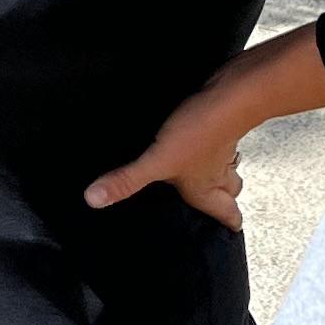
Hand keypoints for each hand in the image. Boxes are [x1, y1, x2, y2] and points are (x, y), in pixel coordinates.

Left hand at [86, 80, 256, 231]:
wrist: (231, 93)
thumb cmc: (200, 133)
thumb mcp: (158, 160)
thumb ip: (128, 180)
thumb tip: (94, 200)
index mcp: (207, 189)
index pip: (228, 216)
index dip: (229, 224)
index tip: (227, 232)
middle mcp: (219, 172)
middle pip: (231, 192)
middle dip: (225, 199)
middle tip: (216, 202)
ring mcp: (224, 148)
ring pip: (229, 167)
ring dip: (220, 172)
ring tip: (205, 173)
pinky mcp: (223, 125)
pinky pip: (222, 141)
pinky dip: (215, 144)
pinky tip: (197, 137)